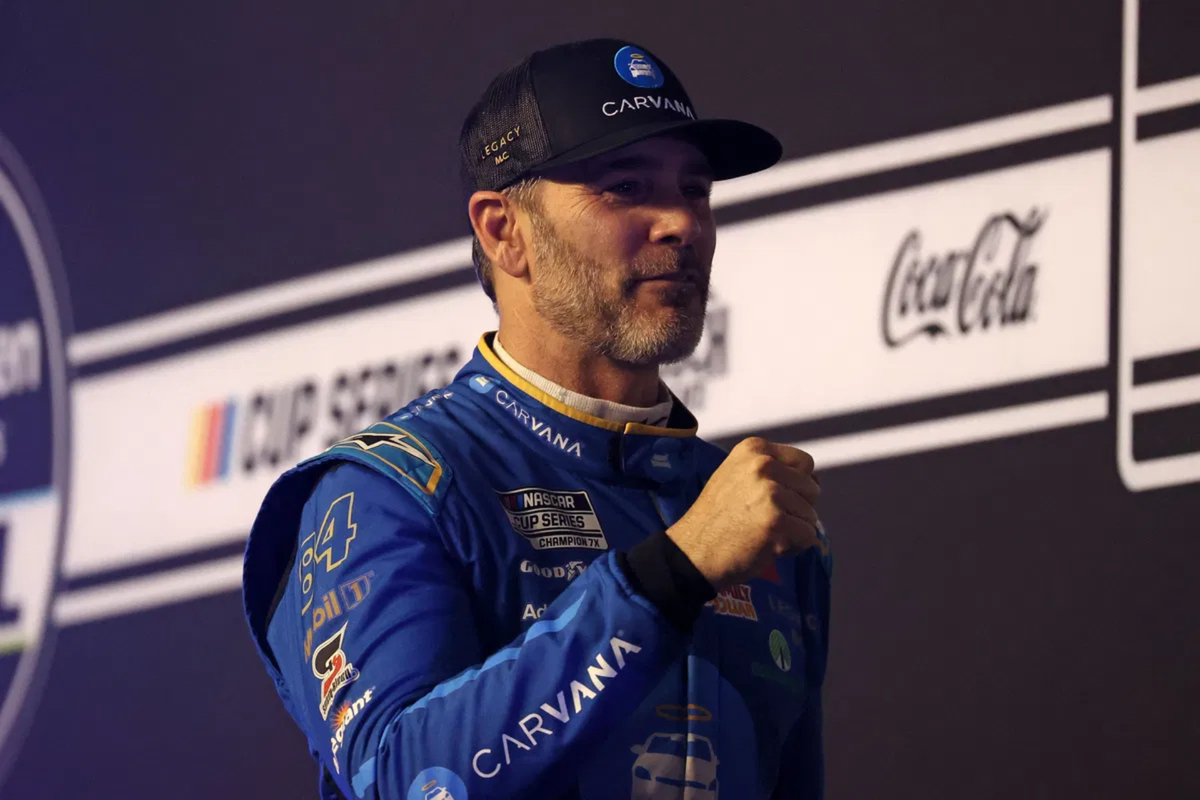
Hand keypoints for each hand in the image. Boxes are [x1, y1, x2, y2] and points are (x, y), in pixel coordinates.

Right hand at [667, 437, 819, 590]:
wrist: (693, 551)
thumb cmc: (716, 518)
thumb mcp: (736, 476)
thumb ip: (770, 471)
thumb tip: (814, 479)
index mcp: (754, 449)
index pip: (805, 462)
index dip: (797, 486)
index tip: (775, 501)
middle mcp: (763, 465)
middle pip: (812, 489)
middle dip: (797, 509)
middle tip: (767, 522)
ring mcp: (770, 493)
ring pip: (811, 515)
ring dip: (793, 531)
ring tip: (763, 535)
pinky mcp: (776, 522)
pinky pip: (809, 537)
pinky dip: (794, 548)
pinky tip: (769, 548)